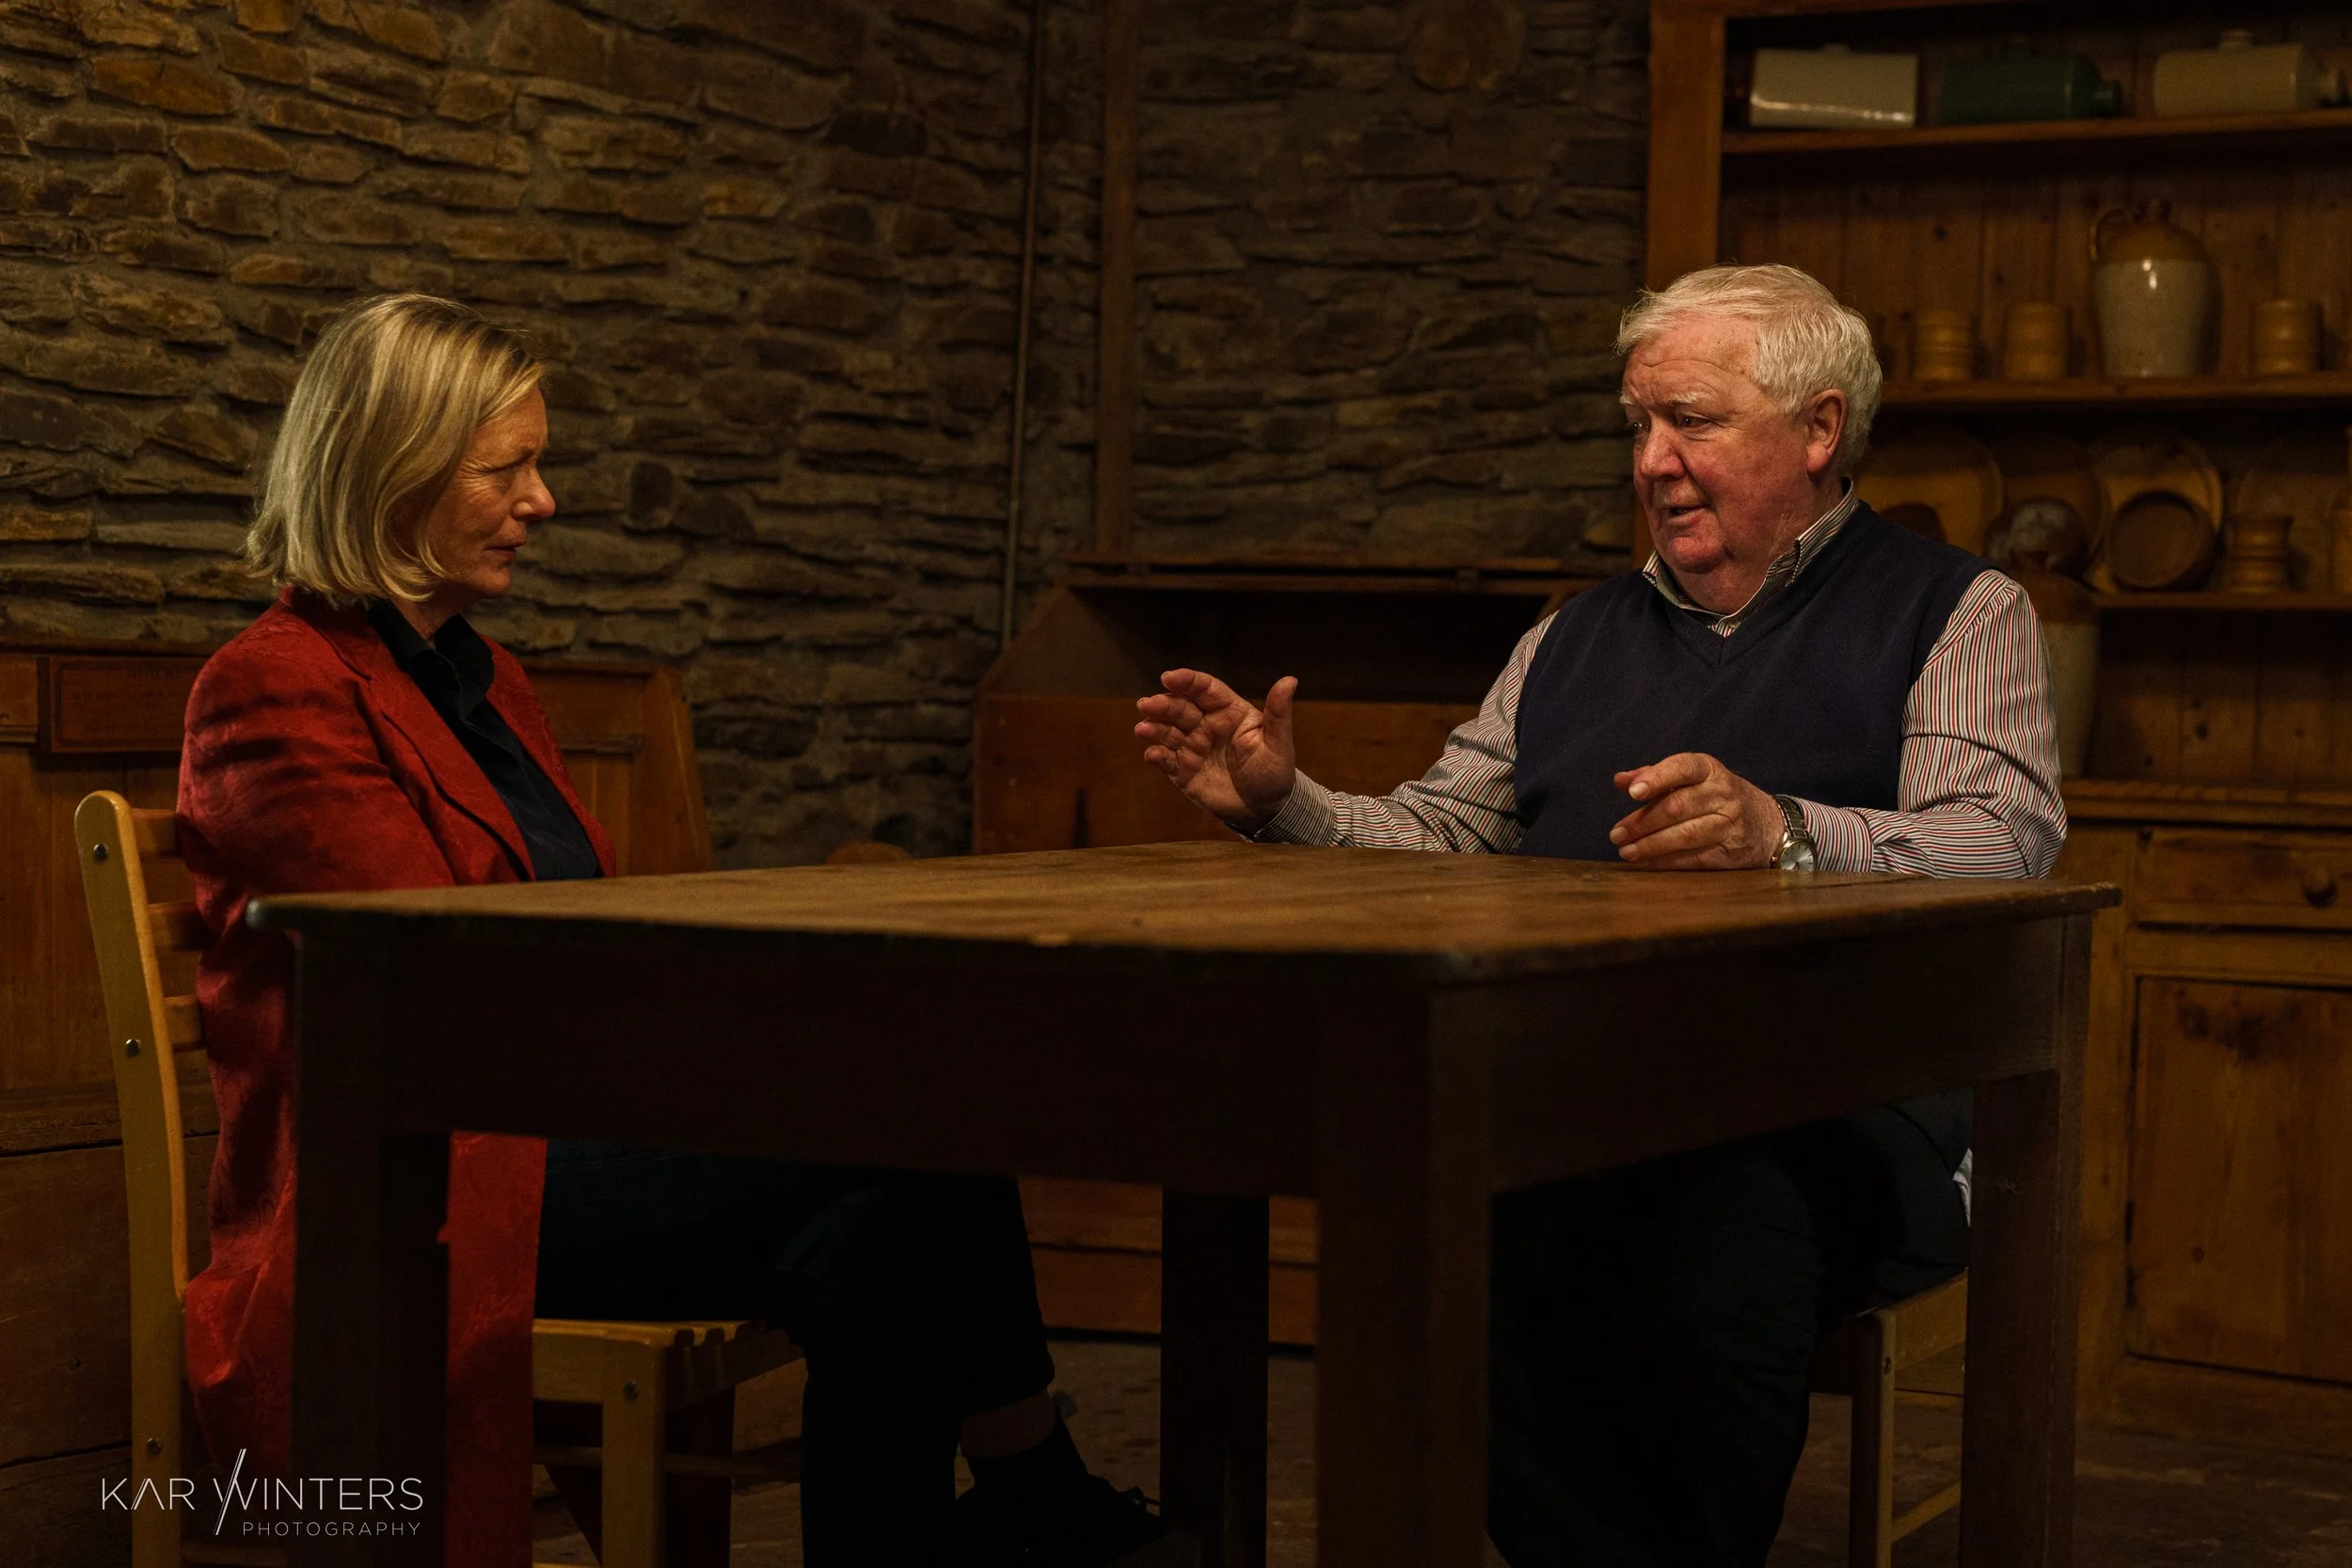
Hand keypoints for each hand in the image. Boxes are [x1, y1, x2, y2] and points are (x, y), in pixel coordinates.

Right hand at [1135, 668, 1298, 832]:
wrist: (1265, 809)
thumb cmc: (1274, 772)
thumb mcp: (1278, 743)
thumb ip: (1278, 713)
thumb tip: (1290, 680)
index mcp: (1229, 712)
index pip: (1205, 690)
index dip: (1187, 681)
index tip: (1169, 677)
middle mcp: (1207, 725)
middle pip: (1181, 708)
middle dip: (1163, 704)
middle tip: (1147, 704)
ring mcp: (1193, 747)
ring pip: (1168, 731)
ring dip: (1153, 728)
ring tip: (1142, 729)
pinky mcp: (1183, 771)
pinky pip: (1165, 759)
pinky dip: (1156, 755)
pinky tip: (1152, 754)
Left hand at [1607, 752, 1783, 869]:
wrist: (1770, 825)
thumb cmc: (1718, 798)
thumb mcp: (1695, 779)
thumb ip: (1656, 777)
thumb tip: (1620, 780)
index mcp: (1710, 771)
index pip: (1683, 768)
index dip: (1657, 778)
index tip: (1633, 792)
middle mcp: (1723, 795)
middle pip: (1678, 806)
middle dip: (1643, 821)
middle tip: (1617, 834)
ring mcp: (1729, 824)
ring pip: (1686, 835)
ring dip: (1651, 845)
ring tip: (1626, 851)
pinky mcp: (1730, 853)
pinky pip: (1694, 858)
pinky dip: (1666, 863)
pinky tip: (1645, 864)